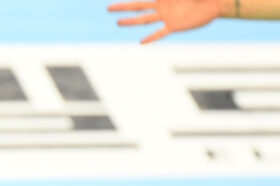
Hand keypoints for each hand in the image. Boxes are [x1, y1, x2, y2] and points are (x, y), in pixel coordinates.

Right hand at [108, 0, 222, 42]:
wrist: (215, 3)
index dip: (131, 1)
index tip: (116, 4)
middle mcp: (162, 6)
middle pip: (138, 6)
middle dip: (123, 7)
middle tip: (108, 8)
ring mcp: (167, 17)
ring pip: (144, 19)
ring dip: (131, 21)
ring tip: (118, 23)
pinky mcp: (174, 26)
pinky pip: (160, 33)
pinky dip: (151, 37)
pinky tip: (141, 43)